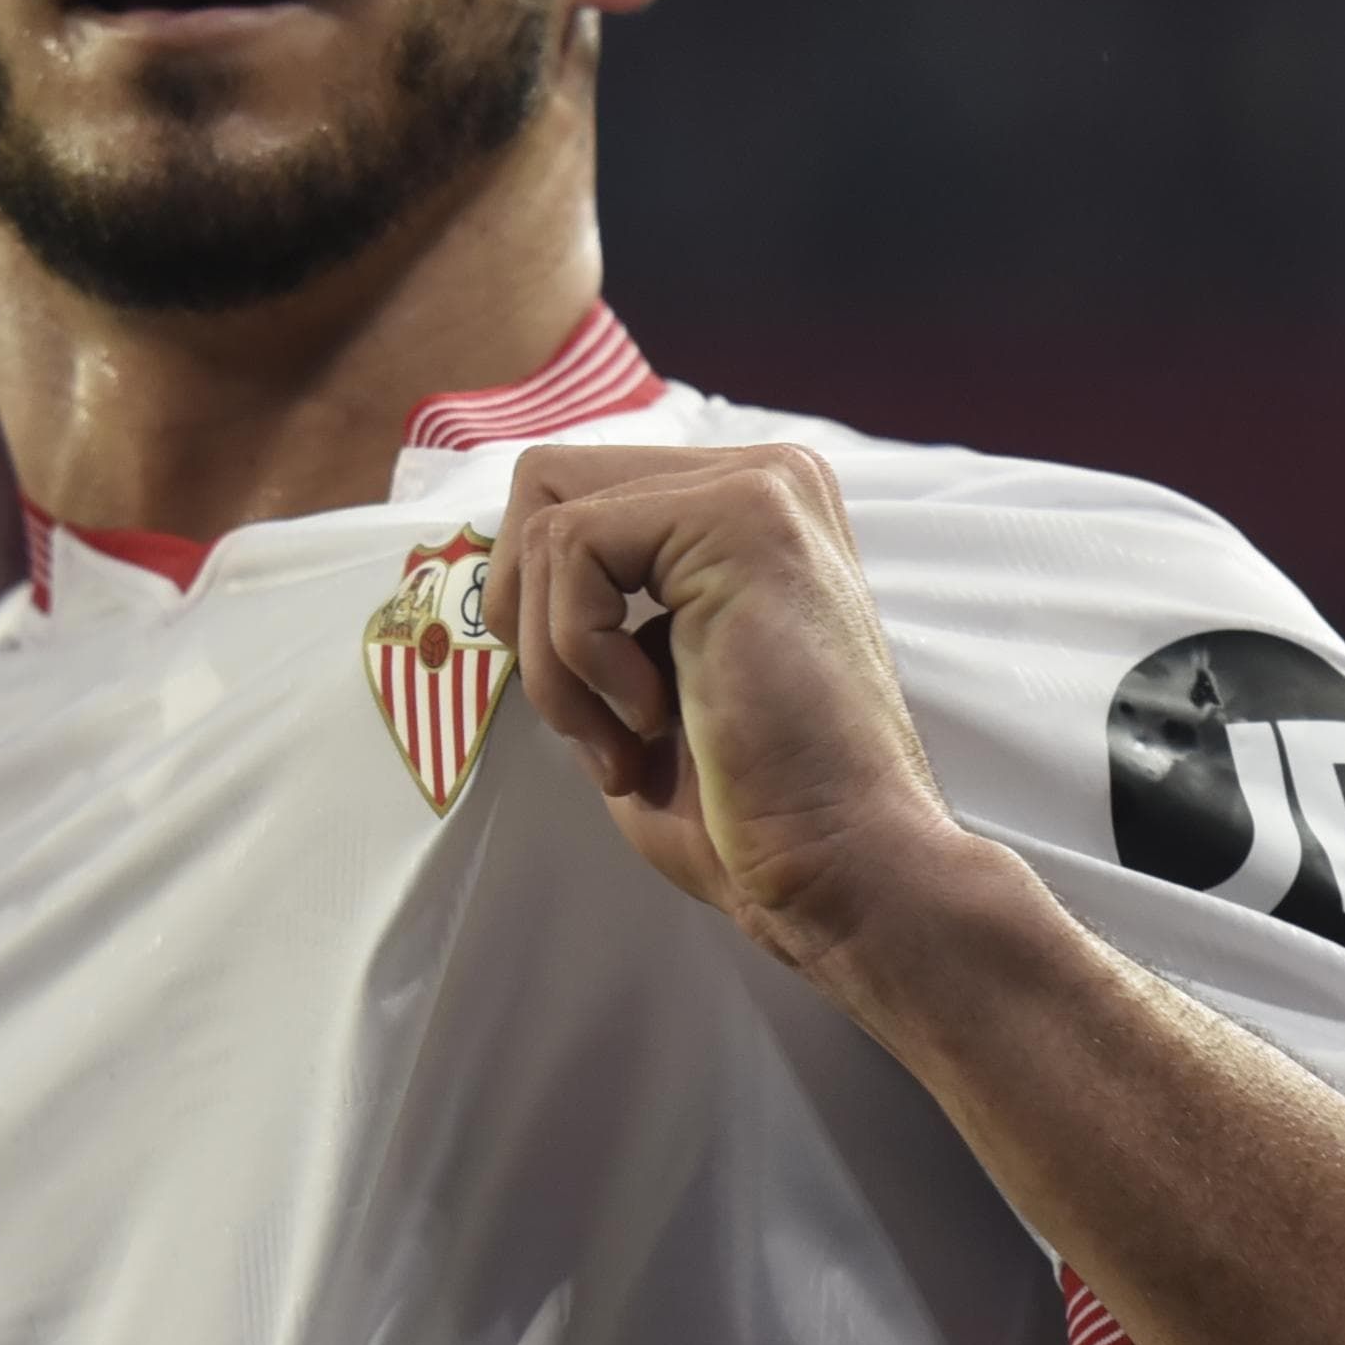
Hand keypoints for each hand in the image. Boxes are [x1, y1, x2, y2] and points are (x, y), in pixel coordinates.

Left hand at [493, 445, 956, 967]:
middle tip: (586, 718)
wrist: (838, 867)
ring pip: (549, 524)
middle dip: (526, 614)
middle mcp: (764, 477)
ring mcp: (760, 487)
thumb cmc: (745, 809)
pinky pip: (571, 548)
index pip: (573, 500)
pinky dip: (577, 658)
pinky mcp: (743, 516)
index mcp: (745, 514)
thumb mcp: (643, 685)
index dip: (536, 609)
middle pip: (547, 484)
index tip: (593, 715)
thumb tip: (506, 585)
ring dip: (556, 661)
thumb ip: (595, 614)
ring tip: (629, 739)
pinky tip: (652, 718)